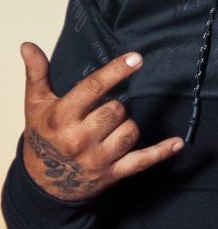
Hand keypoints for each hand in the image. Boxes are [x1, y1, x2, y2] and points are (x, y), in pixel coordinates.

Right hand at [20, 43, 184, 199]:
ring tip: (110, 130)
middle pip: (117, 110)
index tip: (137, 58)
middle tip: (100, 114)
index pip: (93, 88)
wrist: (43, 183)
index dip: (116, 71)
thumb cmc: (43, 137)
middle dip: (115, 107)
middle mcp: (79, 139)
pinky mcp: (112, 174)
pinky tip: (178, 143)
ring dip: (126, 126)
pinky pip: (143, 161)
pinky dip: (162, 152)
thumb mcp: (35, 105)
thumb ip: (37, 74)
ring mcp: (97, 158)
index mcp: (62, 117)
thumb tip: (28, 45)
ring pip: (131, 130)